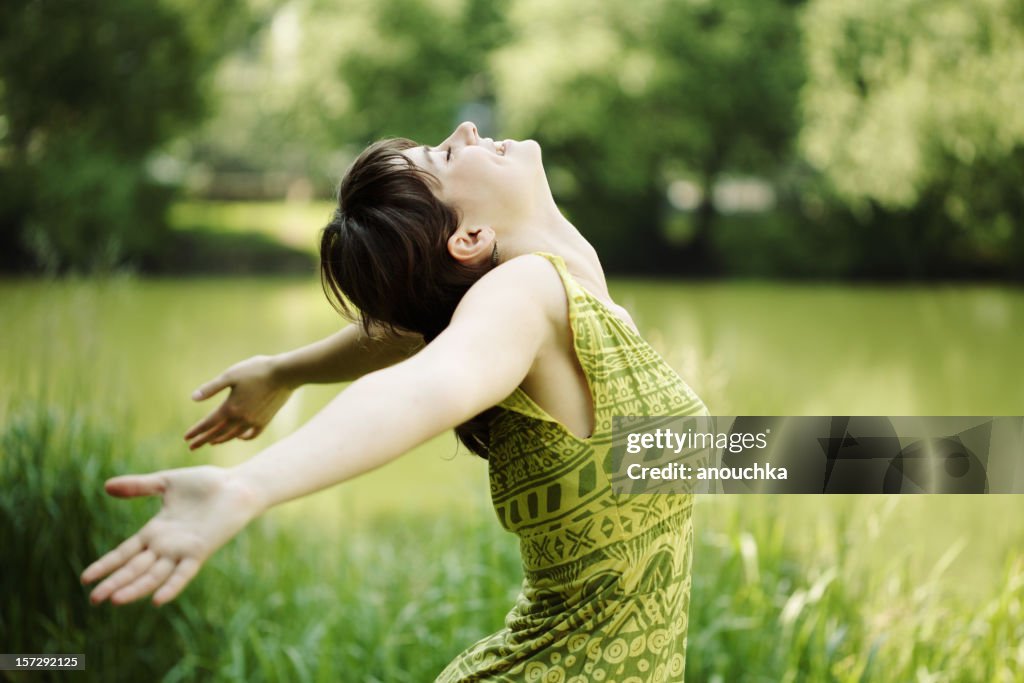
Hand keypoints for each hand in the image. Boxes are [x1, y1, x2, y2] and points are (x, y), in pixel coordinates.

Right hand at [80, 466, 262, 605]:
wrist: (237, 485)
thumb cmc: (206, 483)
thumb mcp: (166, 483)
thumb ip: (138, 486)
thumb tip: (106, 486)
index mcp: (156, 531)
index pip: (124, 553)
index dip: (106, 565)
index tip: (85, 579)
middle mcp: (166, 545)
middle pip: (135, 568)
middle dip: (114, 583)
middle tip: (93, 600)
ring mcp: (182, 550)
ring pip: (154, 574)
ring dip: (136, 588)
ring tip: (115, 601)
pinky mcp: (200, 551)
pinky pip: (183, 573)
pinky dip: (171, 587)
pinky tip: (158, 600)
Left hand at [185, 355, 292, 449]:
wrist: (285, 374)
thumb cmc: (256, 370)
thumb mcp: (230, 375)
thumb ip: (211, 388)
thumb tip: (193, 398)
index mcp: (230, 408)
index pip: (208, 423)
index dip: (196, 431)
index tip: (186, 438)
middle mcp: (241, 419)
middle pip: (218, 433)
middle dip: (203, 440)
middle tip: (191, 447)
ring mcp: (254, 422)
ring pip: (233, 435)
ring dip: (220, 440)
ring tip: (211, 442)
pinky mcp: (265, 421)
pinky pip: (251, 435)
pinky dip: (242, 437)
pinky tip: (238, 437)